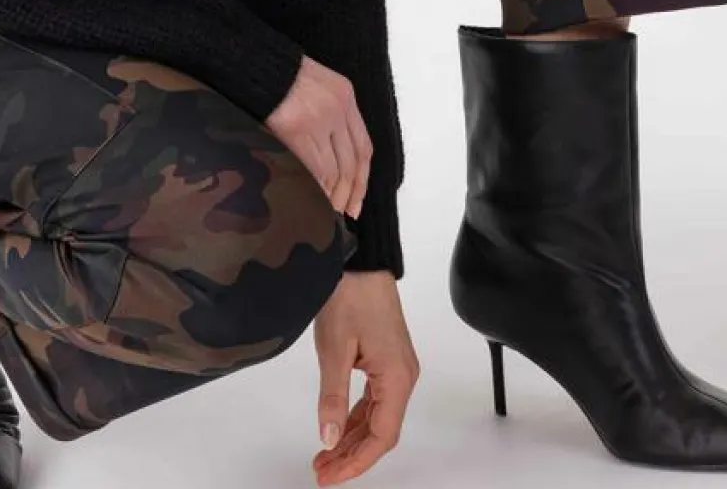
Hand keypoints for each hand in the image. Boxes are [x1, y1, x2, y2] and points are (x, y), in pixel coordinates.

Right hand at [264, 53, 371, 220]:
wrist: (257, 62)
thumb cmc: (280, 75)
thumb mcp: (317, 85)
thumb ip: (330, 114)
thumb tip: (332, 154)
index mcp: (345, 95)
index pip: (363, 146)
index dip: (363, 177)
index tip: (358, 199)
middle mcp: (338, 108)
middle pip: (352, 162)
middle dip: (350, 192)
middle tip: (344, 211)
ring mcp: (319, 119)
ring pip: (334, 169)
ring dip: (333, 194)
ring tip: (328, 209)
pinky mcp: (297, 129)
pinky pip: (314, 167)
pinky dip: (317, 187)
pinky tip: (315, 197)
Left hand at [309, 271, 419, 484]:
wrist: (360, 260)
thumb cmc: (350, 295)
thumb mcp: (334, 350)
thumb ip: (333, 399)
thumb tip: (329, 439)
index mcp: (397, 377)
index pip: (382, 436)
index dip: (356, 462)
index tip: (331, 475)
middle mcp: (404, 376)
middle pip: (381, 431)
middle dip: (352, 455)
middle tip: (322, 471)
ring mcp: (397, 367)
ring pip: (377, 416)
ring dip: (352, 437)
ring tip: (324, 455)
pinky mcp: (387, 358)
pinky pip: (374, 399)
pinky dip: (356, 417)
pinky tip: (338, 427)